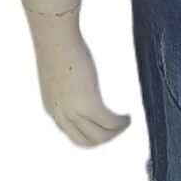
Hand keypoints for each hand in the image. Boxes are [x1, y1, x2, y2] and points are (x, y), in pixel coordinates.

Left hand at [27, 7, 130, 146]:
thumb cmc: (55, 47)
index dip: (90, 134)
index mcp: (52, 108)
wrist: (54, 38)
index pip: (72, 134)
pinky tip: (128, 117)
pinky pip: (110, 123)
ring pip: (99, 137)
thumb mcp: (60, 76)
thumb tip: (81, 83)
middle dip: (104, 138)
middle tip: (118, 128)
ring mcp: (73, 111)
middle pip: (86, 142)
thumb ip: (68, 86)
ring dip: (115, 133)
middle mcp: (60, 114)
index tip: (104, 127)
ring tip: (126, 122)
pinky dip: (121, 123)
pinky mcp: (87, 105)